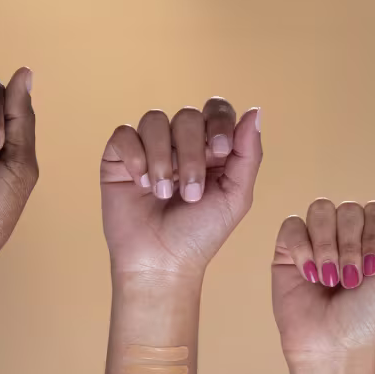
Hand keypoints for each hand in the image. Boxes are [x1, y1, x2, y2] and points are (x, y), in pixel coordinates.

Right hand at [100, 100, 261, 278]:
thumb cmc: (198, 235)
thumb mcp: (236, 197)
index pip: (215, 110)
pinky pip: (124, 134)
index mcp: (210, 149)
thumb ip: (248, 154)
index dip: (218, 122)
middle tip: (190, 194)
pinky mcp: (118, 158)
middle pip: (187, 116)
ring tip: (162, 194)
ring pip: (154, 120)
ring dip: (162, 158)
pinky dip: (135, 157)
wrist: (160, 263)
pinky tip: (141, 184)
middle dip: (192, 154)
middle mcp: (179, 144)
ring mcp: (148, 149)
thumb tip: (255, 111)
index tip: (220, 151)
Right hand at [272, 176, 374, 360]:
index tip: (373, 271)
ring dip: (327, 247)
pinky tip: (308, 275)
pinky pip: (292, 225)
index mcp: (374, 236)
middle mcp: (344, 233)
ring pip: (320, 210)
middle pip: (347, 209)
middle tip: (349, 280)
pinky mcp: (286, 249)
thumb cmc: (367, 317)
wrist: (331, 347)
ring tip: (328, 279)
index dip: (374, 237)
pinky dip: (302, 249)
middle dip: (351, 247)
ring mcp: (314, 239)